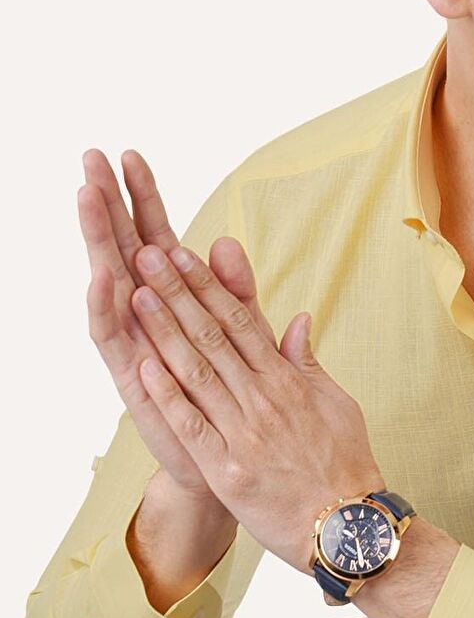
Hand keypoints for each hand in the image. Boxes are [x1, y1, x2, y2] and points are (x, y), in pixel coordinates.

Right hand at [79, 147, 280, 499]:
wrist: (231, 463)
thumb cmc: (236, 397)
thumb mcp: (244, 336)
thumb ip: (237, 292)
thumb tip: (228, 242)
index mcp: (174, 301)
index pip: (154, 236)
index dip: (144, 198)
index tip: (131, 154)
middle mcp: (145, 317)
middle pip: (122, 248)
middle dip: (107, 204)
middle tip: (89, 158)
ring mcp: (135, 343)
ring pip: (108, 282)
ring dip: (97, 241)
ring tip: (86, 197)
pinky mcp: (131, 377)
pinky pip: (112, 339)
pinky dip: (106, 308)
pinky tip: (102, 277)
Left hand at [127, 237, 383, 573]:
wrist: (349, 527)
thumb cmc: (345, 467)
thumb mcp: (337, 404)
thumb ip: (307, 362)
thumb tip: (297, 319)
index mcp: (287, 381)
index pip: (242, 322)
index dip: (209, 286)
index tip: (184, 255)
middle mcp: (264, 399)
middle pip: (214, 336)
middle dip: (178, 293)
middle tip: (149, 257)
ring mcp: (245, 433)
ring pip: (198, 372)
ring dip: (165, 332)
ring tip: (138, 295)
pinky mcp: (228, 469)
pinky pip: (193, 426)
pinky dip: (169, 396)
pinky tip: (145, 366)